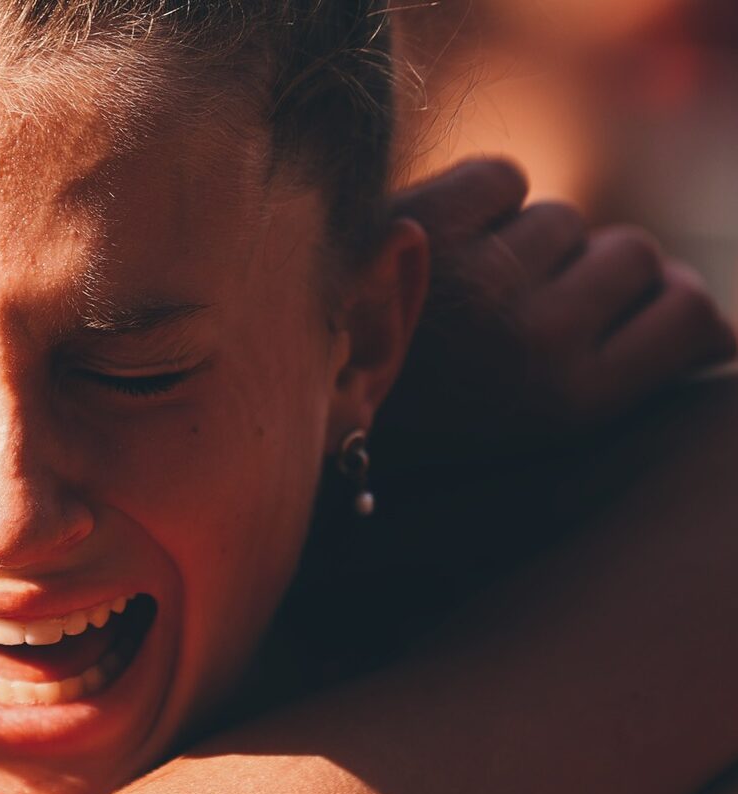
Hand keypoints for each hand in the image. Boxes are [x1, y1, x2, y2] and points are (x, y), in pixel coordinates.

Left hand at [379, 158, 735, 458]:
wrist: (284, 401)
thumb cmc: (410, 420)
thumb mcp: (518, 428)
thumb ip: (603, 371)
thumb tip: (698, 310)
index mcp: (570, 403)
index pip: (691, 317)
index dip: (675, 302)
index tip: (650, 307)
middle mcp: (542, 337)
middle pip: (633, 254)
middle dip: (591, 268)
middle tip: (528, 299)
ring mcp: (487, 274)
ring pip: (563, 216)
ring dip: (524, 239)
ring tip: (462, 286)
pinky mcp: (434, 219)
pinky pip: (504, 177)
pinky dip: (477, 198)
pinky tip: (435, 242)